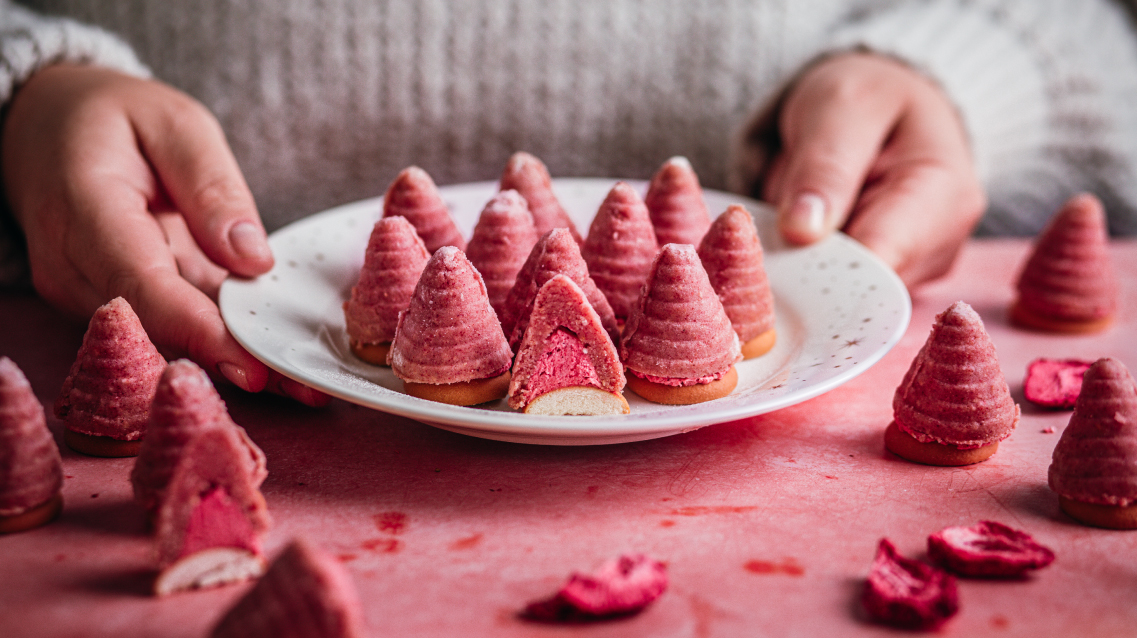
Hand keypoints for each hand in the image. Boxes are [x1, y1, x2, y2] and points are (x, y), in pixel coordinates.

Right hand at [2, 64, 327, 405]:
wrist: (47, 126)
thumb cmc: (112, 119)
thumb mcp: (175, 124)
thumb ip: (213, 187)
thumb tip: (253, 259)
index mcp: (85, 210)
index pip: (143, 286)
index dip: (200, 331)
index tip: (252, 365)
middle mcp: (77, 265)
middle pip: (160, 327)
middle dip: (234, 361)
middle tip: (306, 386)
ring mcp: (91, 291)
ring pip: (170, 336)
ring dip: (236, 361)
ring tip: (306, 385)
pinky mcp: (118, 300)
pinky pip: (174, 325)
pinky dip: (225, 342)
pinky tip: (280, 364)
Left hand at [761, 52, 986, 286]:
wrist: (886, 109)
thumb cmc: (869, 101)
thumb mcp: (841, 106)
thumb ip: (824, 164)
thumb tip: (802, 231)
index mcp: (944, 194)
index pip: (881, 259)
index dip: (824, 268)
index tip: (778, 253)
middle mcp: (941, 243)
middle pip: (860, 285)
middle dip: (809, 262)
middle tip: (777, 221)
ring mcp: (917, 268)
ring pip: (843, 294)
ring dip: (806, 264)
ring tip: (798, 216)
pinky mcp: (888, 280)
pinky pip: (837, 291)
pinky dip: (810, 269)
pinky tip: (806, 237)